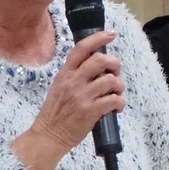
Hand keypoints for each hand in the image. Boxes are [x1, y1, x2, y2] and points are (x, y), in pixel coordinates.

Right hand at [15, 31, 124, 169]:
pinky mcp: (90, 112)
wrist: (48, 135)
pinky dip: (120, 102)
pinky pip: (114, 100)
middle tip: (115, 73)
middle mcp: (73, 82)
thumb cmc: (55, 112)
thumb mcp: (59, 86)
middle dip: (114, 64)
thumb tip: (98, 66)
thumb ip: (75, 75)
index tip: (111, 34)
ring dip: (119, 86)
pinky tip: (116, 107)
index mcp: (65, 74)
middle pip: (100, 60)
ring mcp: (82, 96)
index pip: (81, 48)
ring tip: (116, 94)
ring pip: (110, 80)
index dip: (98, 38)